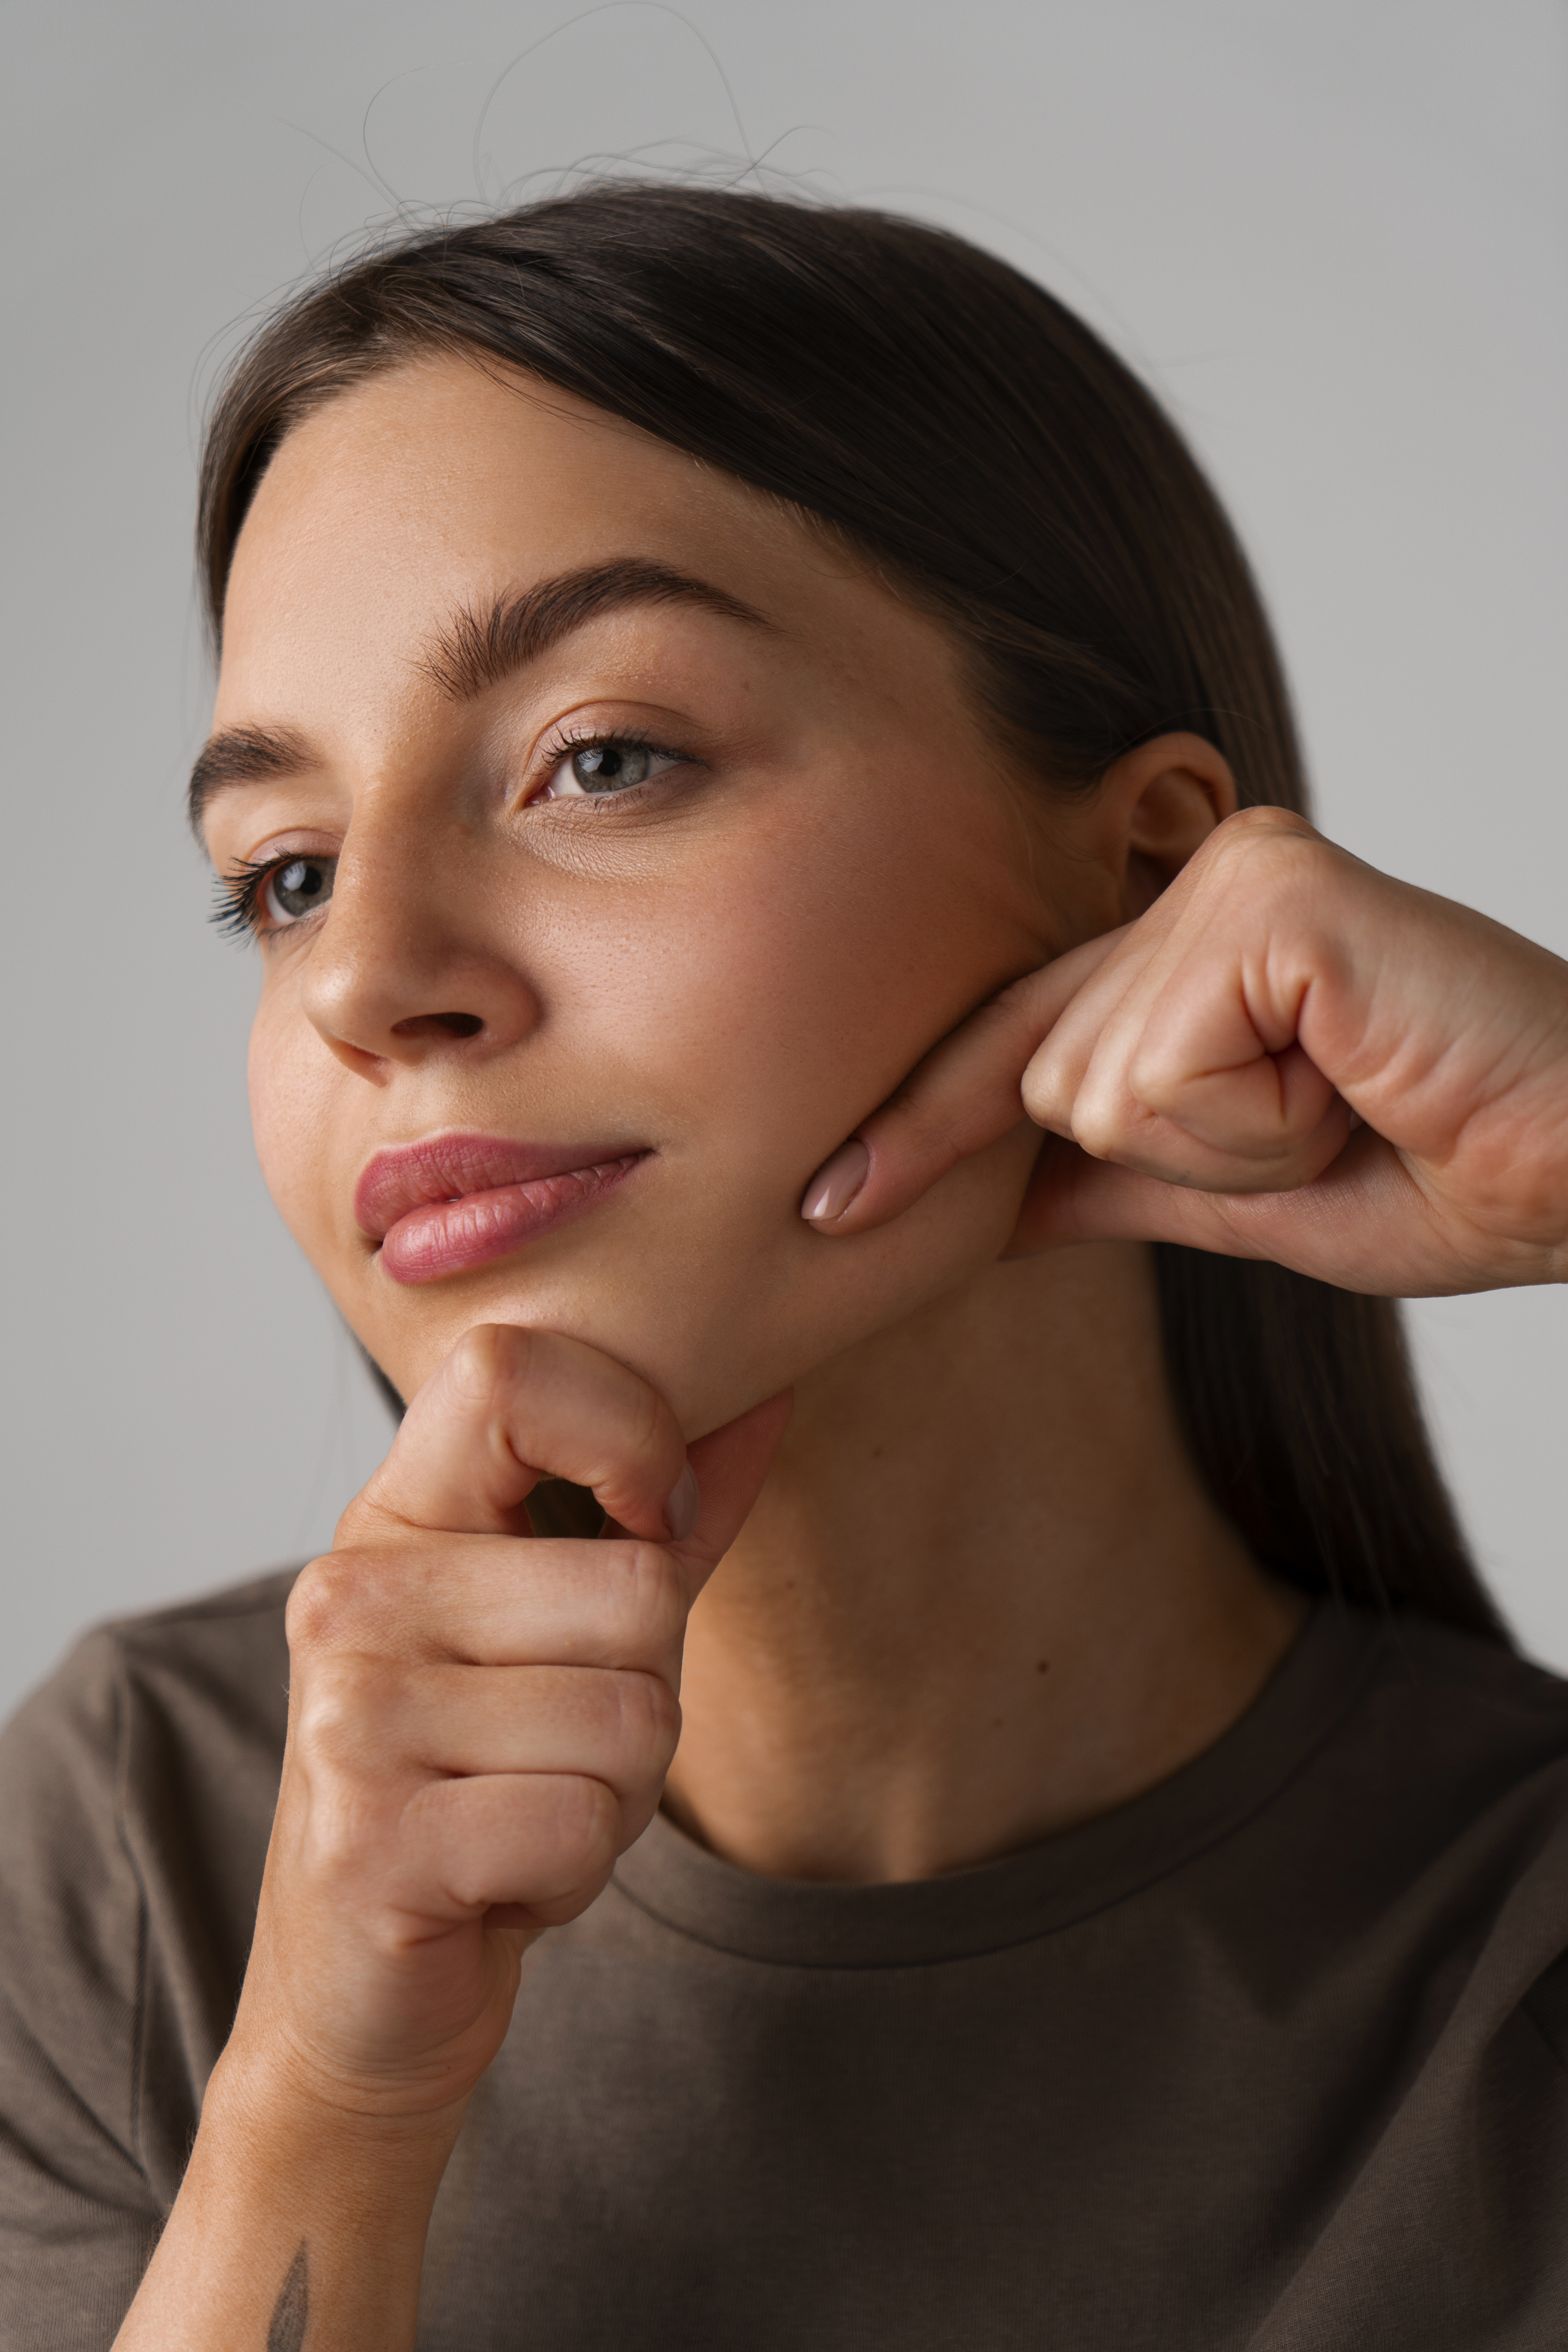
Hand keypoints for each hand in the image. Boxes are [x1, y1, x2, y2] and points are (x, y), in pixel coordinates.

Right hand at [231, 1327, 788, 2122]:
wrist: (363, 1984)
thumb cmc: (488, 1775)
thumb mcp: (577, 1621)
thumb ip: (665, 1507)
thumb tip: (769, 1391)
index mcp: (394, 1516)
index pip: (510, 1370)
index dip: (627, 1435)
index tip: (643, 1522)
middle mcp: (352, 1596)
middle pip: (638, 1588)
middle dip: (646, 1692)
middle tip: (552, 1746)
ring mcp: (350, 1717)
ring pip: (632, 1720)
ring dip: (615, 1794)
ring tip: (526, 1807)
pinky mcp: (372, 1842)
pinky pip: (583, 1825)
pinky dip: (576, 1870)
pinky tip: (501, 1877)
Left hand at [802, 807, 1567, 1296]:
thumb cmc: (1444, 1167)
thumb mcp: (1246, 1192)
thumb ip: (1121, 1181)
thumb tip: (994, 1205)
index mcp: (1195, 943)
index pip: (1019, 1041)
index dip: (925, 1126)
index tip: (829, 1205)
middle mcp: (1200, 884)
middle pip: (1055, 1078)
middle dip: (1188, 1152)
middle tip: (1332, 1124)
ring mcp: (1232, 877)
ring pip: (1103, 1087)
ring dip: (1234, 1145)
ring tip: (1350, 1103)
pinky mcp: (1273, 898)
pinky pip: (1169, 1070)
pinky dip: (1262, 1121)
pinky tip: (1353, 1080)